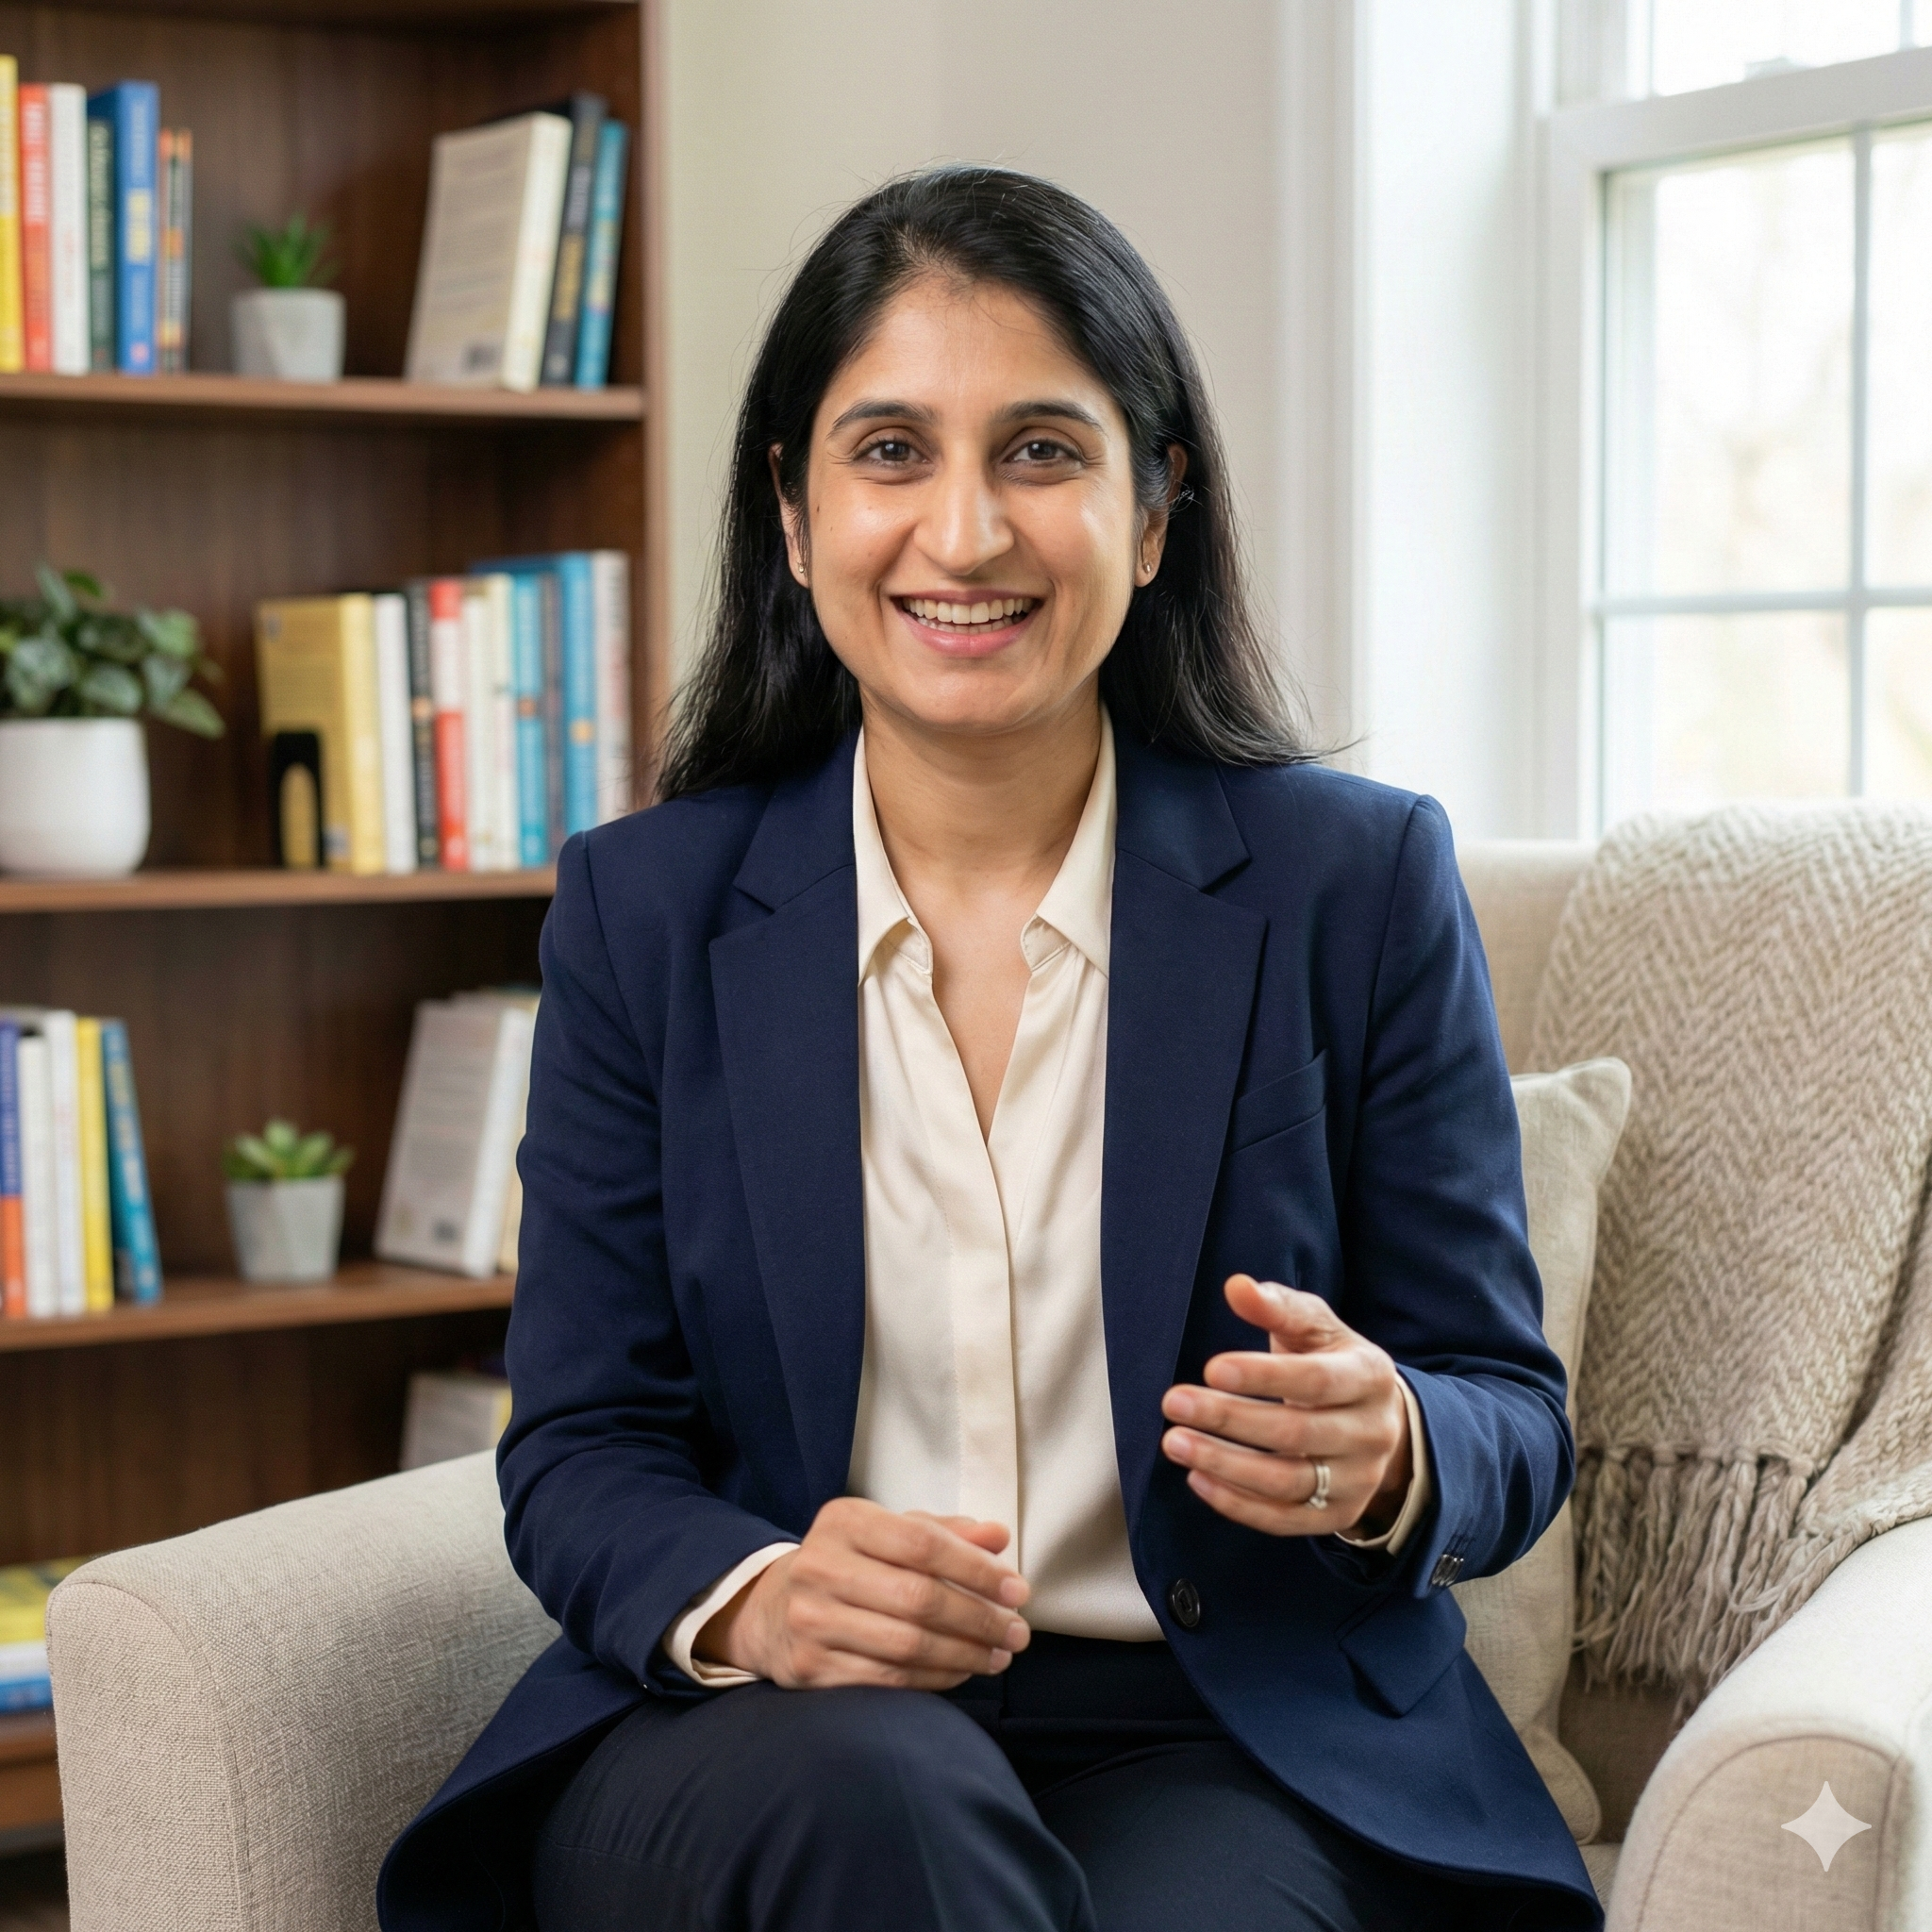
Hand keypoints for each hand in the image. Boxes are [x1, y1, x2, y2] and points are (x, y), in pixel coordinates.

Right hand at [693, 1497, 1031, 1688]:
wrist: (772, 1609)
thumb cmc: (848, 1564)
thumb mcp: (886, 1533)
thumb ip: (943, 1532)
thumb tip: (998, 1538)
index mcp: (844, 1521)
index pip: (922, 1543)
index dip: (976, 1569)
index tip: (1017, 1590)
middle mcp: (820, 1566)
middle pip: (917, 1598)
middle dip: (979, 1618)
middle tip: (1017, 1632)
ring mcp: (811, 1620)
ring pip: (906, 1645)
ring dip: (965, 1654)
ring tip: (998, 1655)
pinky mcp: (810, 1667)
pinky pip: (887, 1680)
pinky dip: (935, 1679)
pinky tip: (962, 1671)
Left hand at [1159, 1274, 1412, 1536]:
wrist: (1379, 1421)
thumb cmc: (1333, 1362)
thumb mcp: (1316, 1327)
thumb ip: (1279, 1307)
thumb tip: (1236, 1286)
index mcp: (1370, 1377)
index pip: (1317, 1380)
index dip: (1264, 1376)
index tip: (1211, 1367)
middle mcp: (1371, 1433)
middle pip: (1296, 1434)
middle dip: (1229, 1420)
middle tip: (1173, 1402)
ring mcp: (1357, 1480)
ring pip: (1288, 1483)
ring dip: (1225, 1465)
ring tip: (1174, 1442)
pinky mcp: (1338, 1515)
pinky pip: (1285, 1519)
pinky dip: (1238, 1504)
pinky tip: (1197, 1478)